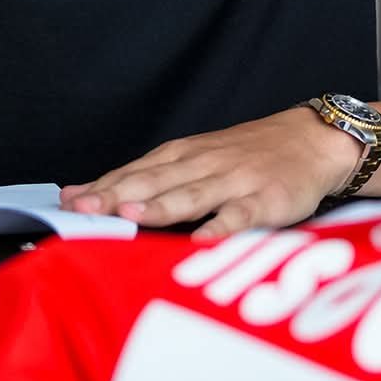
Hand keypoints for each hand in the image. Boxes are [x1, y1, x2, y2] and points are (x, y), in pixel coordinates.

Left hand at [59, 108, 363, 237]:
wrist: (312, 139)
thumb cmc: (248, 155)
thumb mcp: (200, 158)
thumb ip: (158, 179)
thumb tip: (102, 198)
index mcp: (184, 155)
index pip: (135, 170)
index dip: (101, 186)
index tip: (68, 202)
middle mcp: (203, 164)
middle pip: (153, 181)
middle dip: (116, 195)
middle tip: (83, 211)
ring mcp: (234, 181)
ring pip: (191, 194)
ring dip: (160, 204)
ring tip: (132, 214)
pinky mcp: (265, 199)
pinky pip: (240, 215)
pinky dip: (221, 226)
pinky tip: (203, 240)